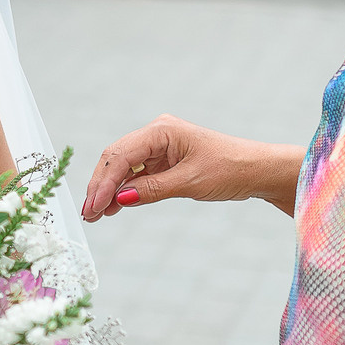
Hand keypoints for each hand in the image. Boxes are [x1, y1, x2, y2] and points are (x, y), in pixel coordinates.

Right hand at [79, 115, 305, 222]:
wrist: (256, 170)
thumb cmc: (230, 169)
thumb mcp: (189, 182)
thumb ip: (151, 190)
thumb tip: (119, 199)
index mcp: (161, 130)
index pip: (121, 155)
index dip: (104, 182)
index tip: (94, 206)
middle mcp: (156, 134)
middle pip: (116, 159)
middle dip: (100, 186)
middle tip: (88, 213)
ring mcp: (159, 147)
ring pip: (123, 167)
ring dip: (109, 190)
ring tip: (95, 215)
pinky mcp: (164, 160)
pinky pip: (136, 174)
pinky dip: (125, 191)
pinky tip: (113, 207)